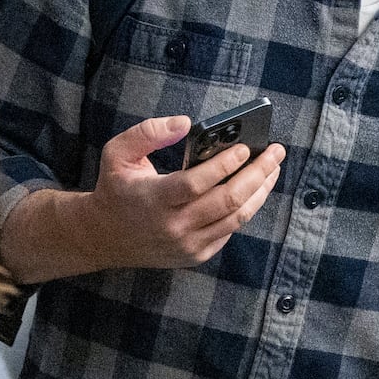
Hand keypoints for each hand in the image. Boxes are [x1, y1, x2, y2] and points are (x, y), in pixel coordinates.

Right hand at [77, 115, 284, 271]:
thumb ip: (148, 133)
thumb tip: (185, 123)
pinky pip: (230, 231)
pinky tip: (255, 190)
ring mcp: (186, 245)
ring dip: (260, 192)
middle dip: (257, 174)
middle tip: (275, 153)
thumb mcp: (117, 153)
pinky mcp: (196, 255)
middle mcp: (172, 226)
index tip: (245, 147)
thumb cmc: (116, 188)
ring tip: (273, 169)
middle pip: (227, 201)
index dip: (224, 166)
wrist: (104, 236)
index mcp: (153, 199)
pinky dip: (246, 209)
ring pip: (236, 218)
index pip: (196, 184)